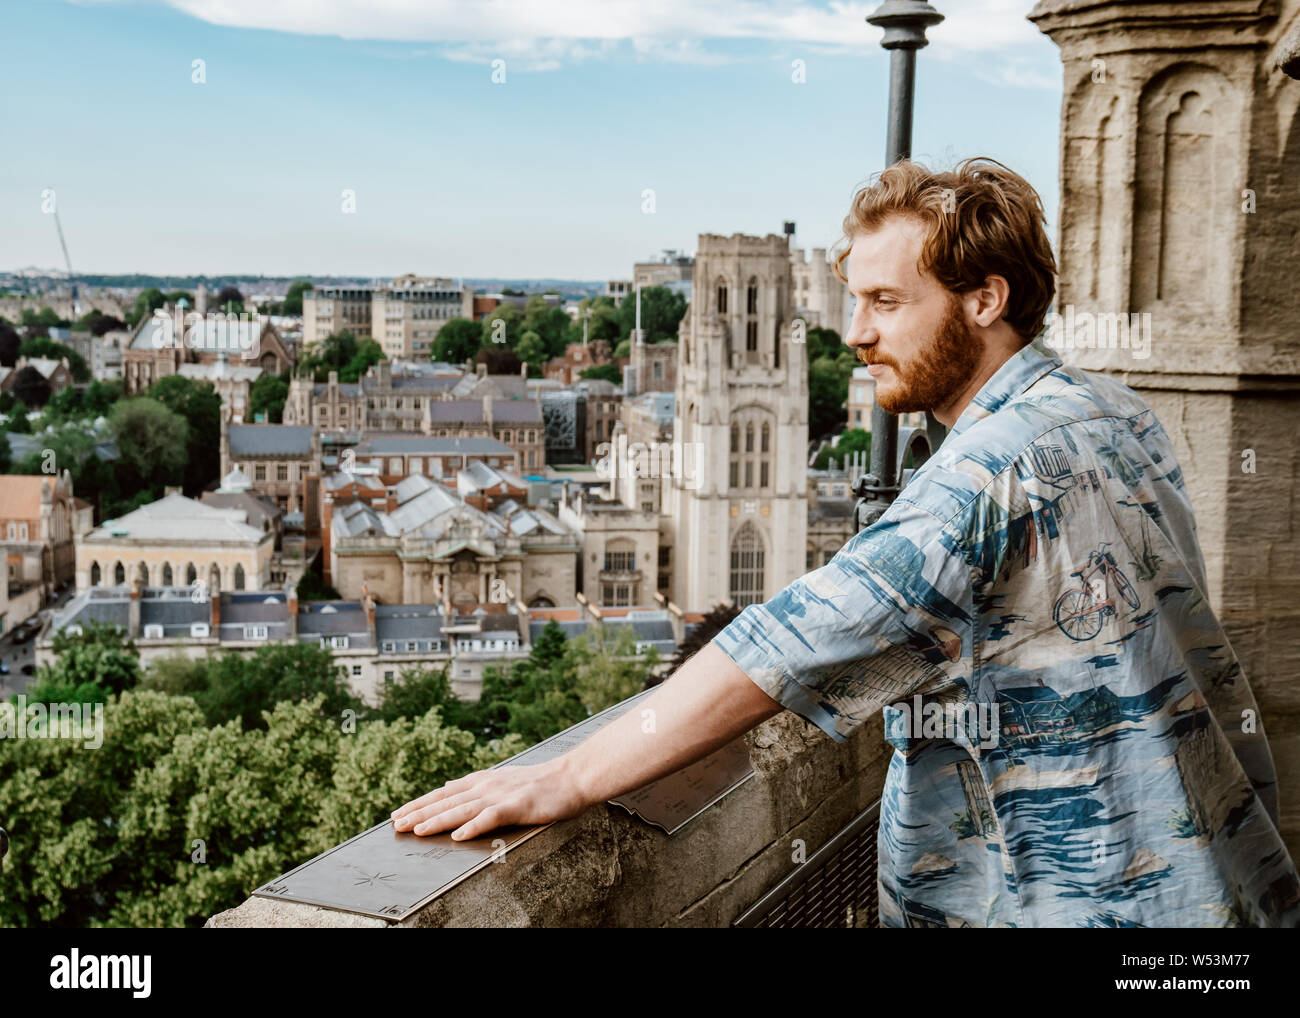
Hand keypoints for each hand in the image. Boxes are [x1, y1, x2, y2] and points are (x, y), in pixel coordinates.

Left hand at [391, 757, 591, 840]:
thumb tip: (449, 788)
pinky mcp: (517, 805)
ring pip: (462, 809)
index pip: (444, 793)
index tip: (399, 814)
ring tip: (418, 830)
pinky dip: (474, 826)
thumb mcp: (503, 779)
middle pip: (446, 801)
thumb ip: (477, 785)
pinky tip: (459, 836)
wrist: (572, 777)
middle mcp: (487, 785)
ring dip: (438, 820)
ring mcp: (501, 794)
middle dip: (419, 813)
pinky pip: (491, 818)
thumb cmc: (541, 782)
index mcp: (483, 780)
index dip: (420, 803)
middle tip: (397, 825)